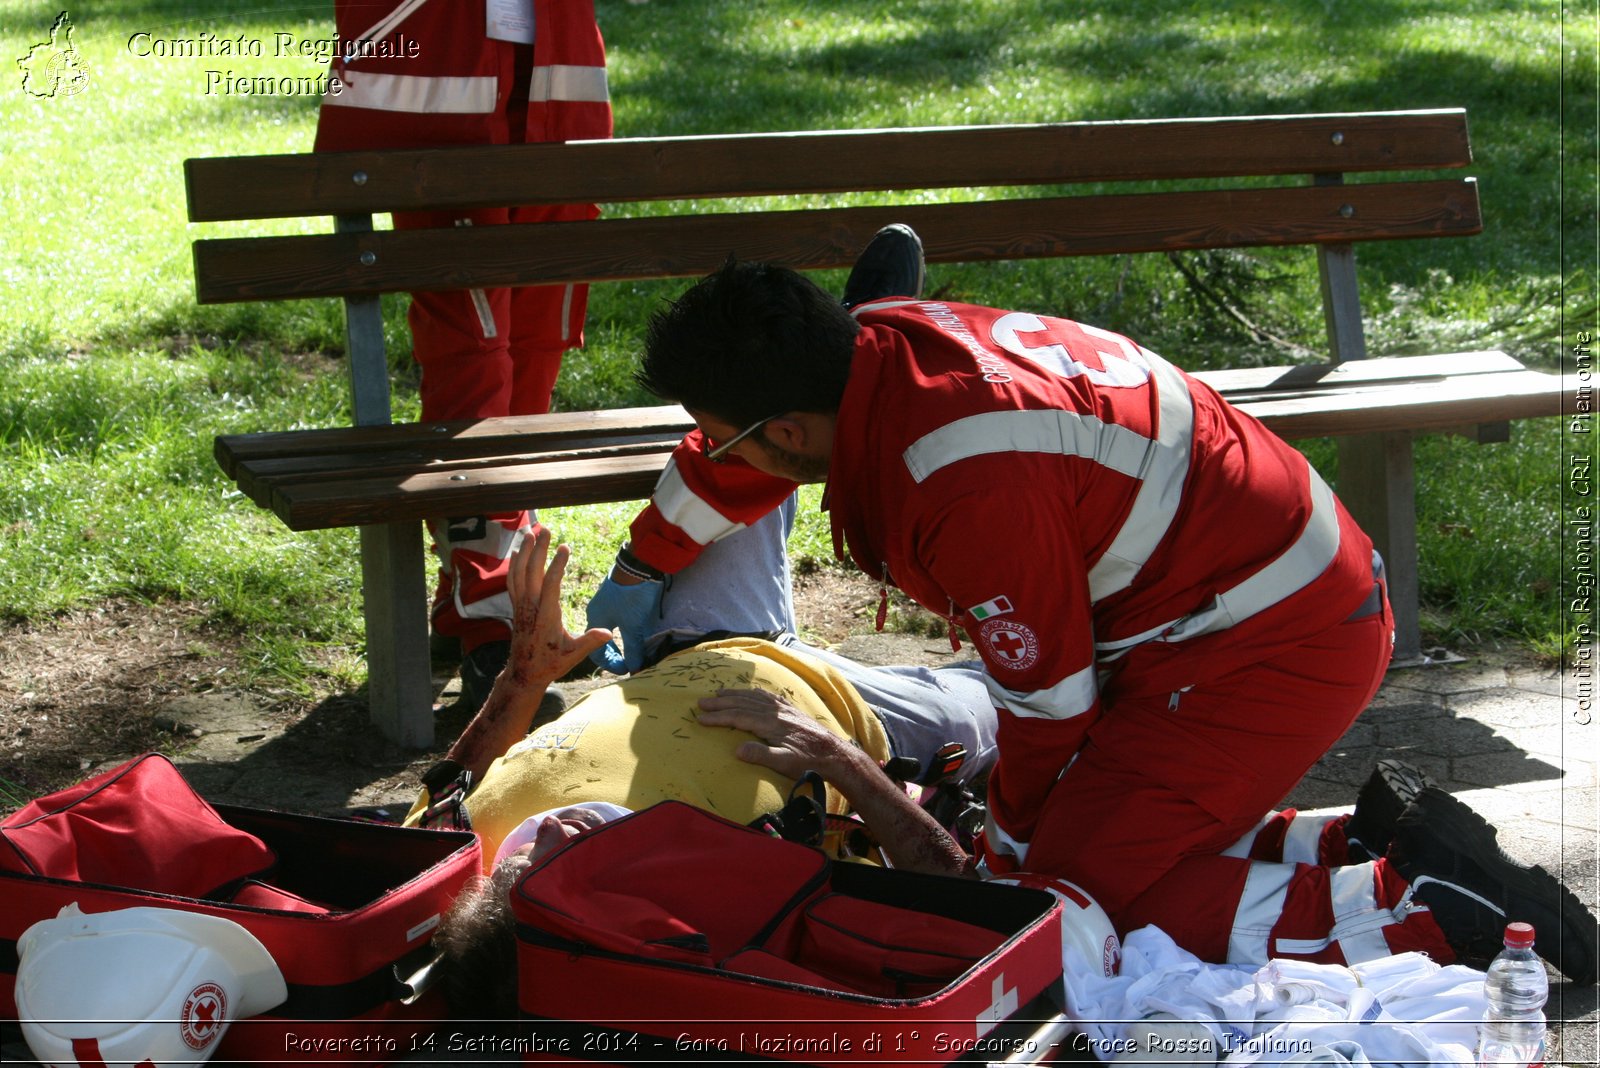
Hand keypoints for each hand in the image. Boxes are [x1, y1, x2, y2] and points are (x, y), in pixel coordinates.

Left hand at [505, 528, 613, 687]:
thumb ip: (590, 641)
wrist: (525, 673)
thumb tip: (608, 633)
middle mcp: (531, 607)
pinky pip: (512, 581)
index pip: (550, 585)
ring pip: (519, 573)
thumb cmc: (551, 663)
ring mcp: (521, 606)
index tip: (564, 547)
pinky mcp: (516, 607)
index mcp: (546, 616)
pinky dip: (514, 564)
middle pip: (531, 572)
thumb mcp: (573, 655)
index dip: (556, 565)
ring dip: (524, 551)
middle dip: (538, 549)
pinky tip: (518, 551)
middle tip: (545, 529)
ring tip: (530, 532)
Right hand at [584, 572, 663, 673]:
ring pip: (608, 629)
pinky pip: (614, 619)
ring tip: (633, 650)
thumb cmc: (633, 596)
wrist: (639, 564)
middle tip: (629, 663)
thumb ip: (633, 649)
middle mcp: (595, 612)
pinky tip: (633, 630)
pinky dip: (622, 630)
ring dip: (619, 642)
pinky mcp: (615, 595)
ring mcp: (604, 602)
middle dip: (614, 655)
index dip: (610, 665)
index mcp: (595, 621)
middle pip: (600, 641)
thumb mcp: (634, 626)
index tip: (626, 670)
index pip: (596, 652)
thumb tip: (634, 669)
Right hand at [695, 688, 861, 780]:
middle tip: (701, 702)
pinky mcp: (791, 710)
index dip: (718, 718)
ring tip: (719, 693)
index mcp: (770, 724)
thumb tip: (737, 749)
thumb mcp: (785, 763)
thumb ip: (761, 755)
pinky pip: (768, 697)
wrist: (834, 754)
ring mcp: (784, 709)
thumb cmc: (809, 762)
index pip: (738, 718)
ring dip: (735, 694)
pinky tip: (750, 692)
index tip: (700, 719)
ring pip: (754, 697)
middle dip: (720, 703)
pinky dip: (754, 693)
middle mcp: (775, 712)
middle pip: (742, 704)